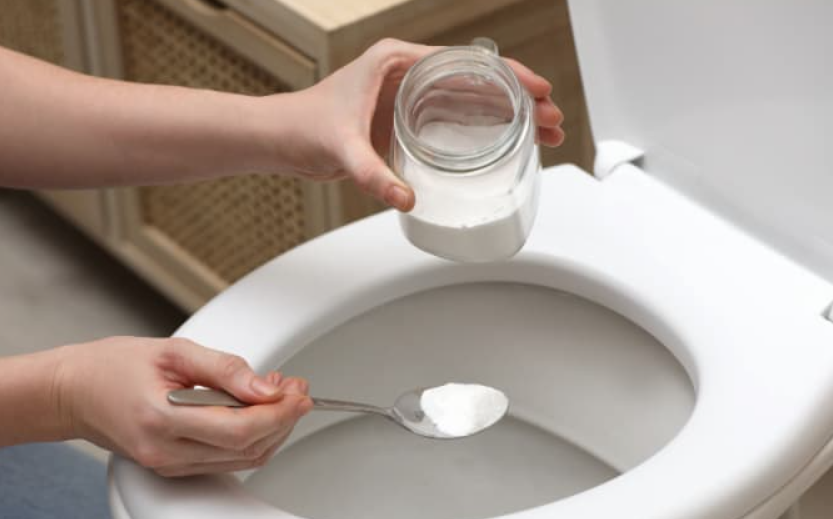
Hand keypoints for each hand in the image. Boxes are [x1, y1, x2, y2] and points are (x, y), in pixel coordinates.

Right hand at [53, 337, 311, 476]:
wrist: (72, 391)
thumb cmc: (113, 366)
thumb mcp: (173, 351)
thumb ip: (223, 368)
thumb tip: (265, 386)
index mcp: (163, 421)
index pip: (240, 430)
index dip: (279, 412)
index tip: (298, 391)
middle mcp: (167, 453)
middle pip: (248, 450)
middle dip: (282, 419)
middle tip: (296, 388)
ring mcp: (170, 466)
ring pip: (242, 460)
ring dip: (271, 429)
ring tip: (280, 395)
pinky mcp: (173, 467)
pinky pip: (226, 460)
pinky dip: (250, 438)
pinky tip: (256, 411)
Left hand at [286, 38, 564, 211]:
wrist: (279, 137)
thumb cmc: (302, 125)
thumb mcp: (341, 148)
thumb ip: (372, 174)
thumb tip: (405, 198)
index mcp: (397, 61)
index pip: (466, 62)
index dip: (508, 75)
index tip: (538, 89)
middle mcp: (408, 75)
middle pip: (478, 82)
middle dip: (520, 100)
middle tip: (553, 119)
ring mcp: (409, 97)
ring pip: (472, 102)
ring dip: (509, 116)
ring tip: (544, 133)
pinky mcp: (405, 121)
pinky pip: (455, 121)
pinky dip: (484, 131)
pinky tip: (507, 146)